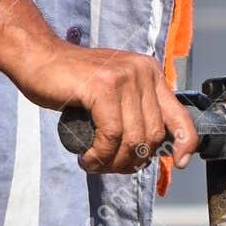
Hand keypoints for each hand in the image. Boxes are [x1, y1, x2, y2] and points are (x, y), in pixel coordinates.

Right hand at [8, 38, 197, 174]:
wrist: (39, 59)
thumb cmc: (71, 83)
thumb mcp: (111, 95)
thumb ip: (132, 114)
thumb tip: (147, 153)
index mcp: (150, 74)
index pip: (180, 115)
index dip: (186, 142)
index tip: (179, 163)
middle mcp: (143, 72)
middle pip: (153, 136)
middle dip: (131, 162)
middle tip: (108, 166)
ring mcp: (124, 77)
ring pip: (133, 140)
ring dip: (113, 163)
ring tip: (94, 163)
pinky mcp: (103, 87)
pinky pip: (111, 135)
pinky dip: (99, 155)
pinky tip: (87, 158)